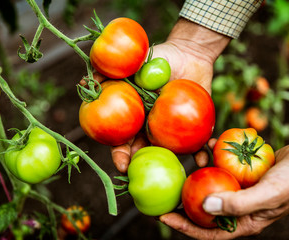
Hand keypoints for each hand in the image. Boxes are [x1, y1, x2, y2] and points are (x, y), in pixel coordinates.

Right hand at [111, 18, 230, 172]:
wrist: (189, 53)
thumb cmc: (160, 58)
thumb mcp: (134, 63)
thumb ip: (111, 72)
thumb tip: (86, 81)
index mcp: (136, 117)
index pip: (122, 140)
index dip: (120, 154)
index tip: (121, 164)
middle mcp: (152, 127)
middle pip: (144, 152)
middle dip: (142, 167)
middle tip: (145, 176)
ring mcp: (172, 129)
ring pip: (168, 153)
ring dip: (171, 164)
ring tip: (175, 169)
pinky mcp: (192, 127)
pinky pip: (195, 143)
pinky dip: (199, 152)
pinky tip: (202, 159)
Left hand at [159, 133, 288, 238]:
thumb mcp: (268, 195)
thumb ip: (237, 203)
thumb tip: (205, 207)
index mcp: (245, 220)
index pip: (208, 231)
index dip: (184, 226)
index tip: (162, 216)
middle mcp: (239, 206)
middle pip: (205, 207)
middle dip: (185, 198)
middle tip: (167, 188)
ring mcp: (241, 188)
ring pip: (213, 182)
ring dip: (202, 169)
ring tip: (197, 155)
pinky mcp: (243, 172)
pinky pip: (223, 164)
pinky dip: (216, 154)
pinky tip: (212, 143)